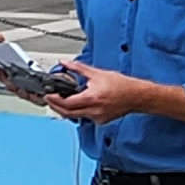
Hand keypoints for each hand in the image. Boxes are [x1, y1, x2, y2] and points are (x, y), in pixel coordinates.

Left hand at [49, 63, 176, 126]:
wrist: (136, 96)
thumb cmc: (121, 85)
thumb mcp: (97, 73)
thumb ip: (78, 68)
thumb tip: (64, 63)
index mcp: (92, 98)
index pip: (67, 103)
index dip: (54, 100)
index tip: (48, 95)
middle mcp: (94, 110)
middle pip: (68, 113)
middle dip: (56, 107)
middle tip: (49, 99)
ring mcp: (98, 117)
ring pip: (75, 116)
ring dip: (66, 109)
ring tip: (60, 101)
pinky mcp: (101, 120)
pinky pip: (85, 117)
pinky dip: (78, 111)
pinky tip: (77, 104)